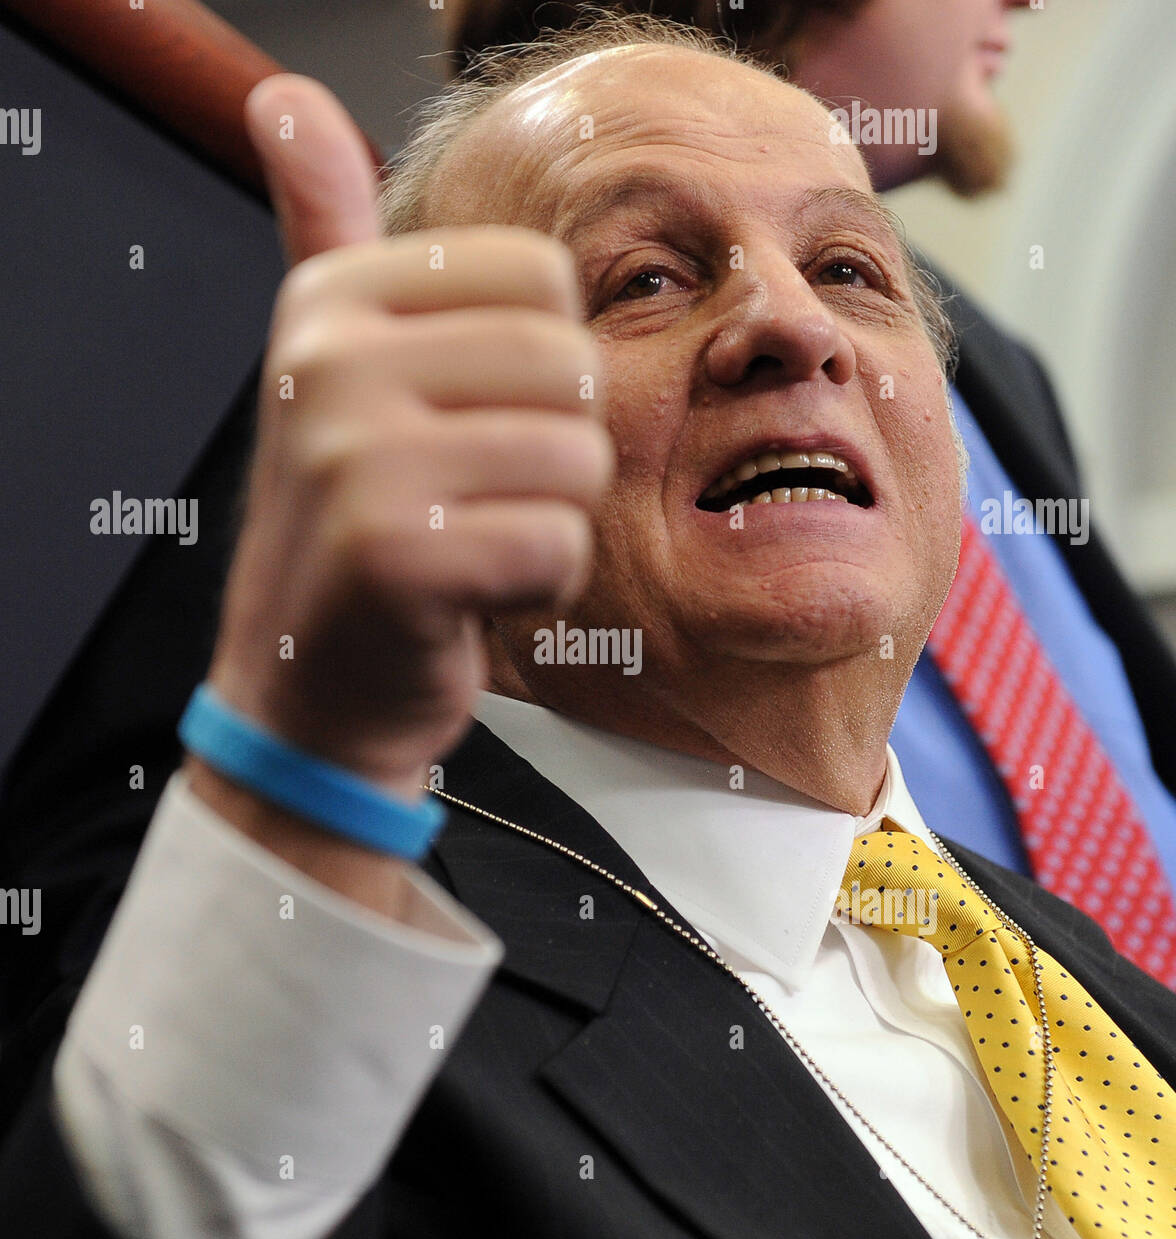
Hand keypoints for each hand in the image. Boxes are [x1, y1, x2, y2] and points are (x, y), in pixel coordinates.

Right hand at [204, 75, 612, 798]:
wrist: (307, 686)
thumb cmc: (349, 526)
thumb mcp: (328, 367)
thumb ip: (325, 233)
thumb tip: (288, 98)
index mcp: (330, 302)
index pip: (541, 279)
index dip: (538, 370)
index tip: (464, 421)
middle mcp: (332, 364)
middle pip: (569, 367)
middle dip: (551, 451)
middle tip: (473, 498)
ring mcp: (358, 459)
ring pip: (576, 460)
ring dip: (546, 521)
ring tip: (468, 545)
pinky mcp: (398, 558)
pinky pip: (558, 545)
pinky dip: (537, 586)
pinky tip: (469, 598)